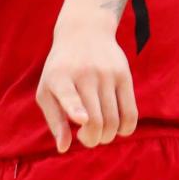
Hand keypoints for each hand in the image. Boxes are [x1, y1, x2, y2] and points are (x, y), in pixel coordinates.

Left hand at [37, 12, 137, 151]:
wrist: (84, 31)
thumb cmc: (61, 70)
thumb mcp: (47, 90)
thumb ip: (54, 120)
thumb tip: (64, 148)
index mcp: (59, 78)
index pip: (68, 95)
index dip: (76, 108)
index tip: (83, 119)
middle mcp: (84, 75)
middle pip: (96, 120)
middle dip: (93, 140)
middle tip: (86, 138)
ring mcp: (106, 74)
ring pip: (114, 120)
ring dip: (107, 136)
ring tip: (99, 133)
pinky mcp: (124, 75)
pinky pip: (130, 112)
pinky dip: (125, 129)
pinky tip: (117, 129)